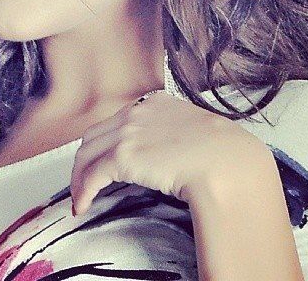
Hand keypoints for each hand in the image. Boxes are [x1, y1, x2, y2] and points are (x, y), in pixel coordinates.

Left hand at [70, 90, 267, 214]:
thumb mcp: (195, 129)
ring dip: (80, 177)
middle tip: (86, 180)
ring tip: (82, 197)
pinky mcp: (123, 156)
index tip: (103, 161)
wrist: (228, 162)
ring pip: (87, 154)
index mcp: (154, 102)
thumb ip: (174, 133)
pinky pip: (92, 174)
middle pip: (95, 135)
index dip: (105, 144)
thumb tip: (167, 155)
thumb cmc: (223, 152)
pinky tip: (83, 205)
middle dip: (86, 159)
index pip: (116, 121)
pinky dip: (83, 190)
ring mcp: (128, 132)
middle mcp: (136, 112)